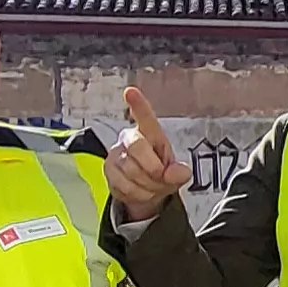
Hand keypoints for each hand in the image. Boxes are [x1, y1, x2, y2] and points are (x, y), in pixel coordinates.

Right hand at [108, 86, 182, 222]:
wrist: (146, 193)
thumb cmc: (162, 175)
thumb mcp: (177, 174)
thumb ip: (179, 172)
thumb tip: (175, 173)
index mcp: (150, 133)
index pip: (145, 117)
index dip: (138, 105)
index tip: (130, 92)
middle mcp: (130, 139)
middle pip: (136, 146)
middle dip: (152, 167)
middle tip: (161, 177)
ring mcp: (116, 154)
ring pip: (130, 170)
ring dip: (147, 185)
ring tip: (153, 186)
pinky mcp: (108, 170)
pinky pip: (123, 185)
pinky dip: (137, 194)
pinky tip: (141, 191)